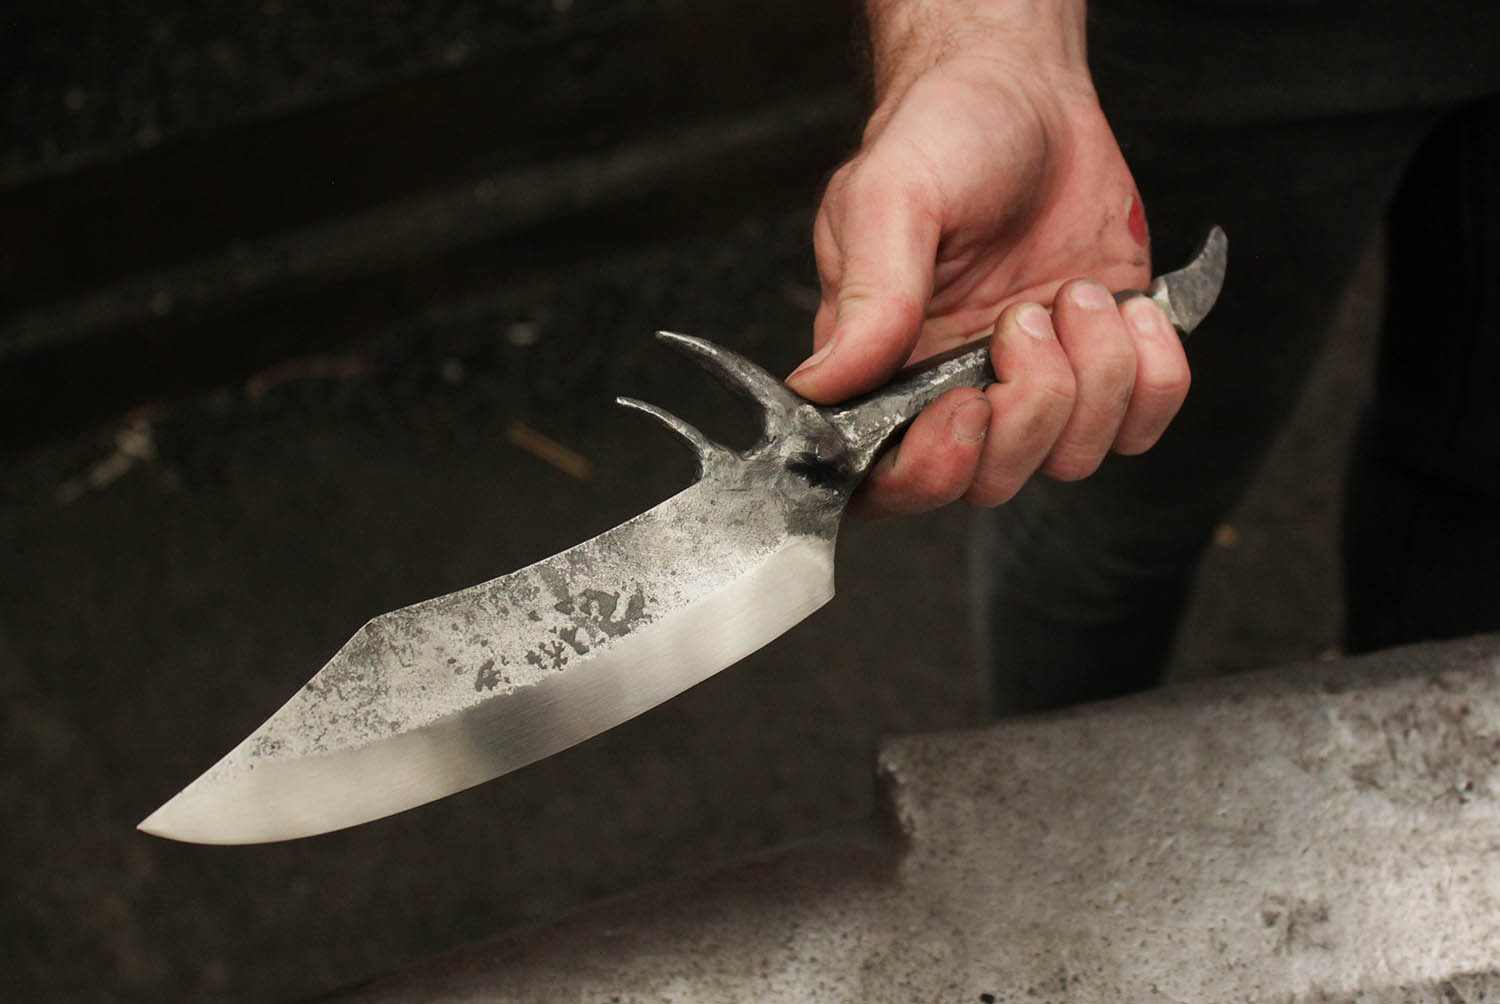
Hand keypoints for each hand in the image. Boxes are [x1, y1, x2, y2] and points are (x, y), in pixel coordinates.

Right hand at [787, 4, 1188, 518]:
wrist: (1025, 91)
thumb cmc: (942, 136)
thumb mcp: (888, 202)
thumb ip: (866, 302)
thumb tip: (820, 390)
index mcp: (885, 370)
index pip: (888, 482)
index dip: (931, 471)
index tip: (965, 404)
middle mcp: (954, 391)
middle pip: (990, 482)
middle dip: (1027, 409)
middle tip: (1023, 316)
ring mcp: (1034, 384)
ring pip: (1072, 458)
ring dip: (1093, 377)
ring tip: (1073, 292)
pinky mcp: (1105, 367)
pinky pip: (1143, 425)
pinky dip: (1153, 375)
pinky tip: (1131, 309)